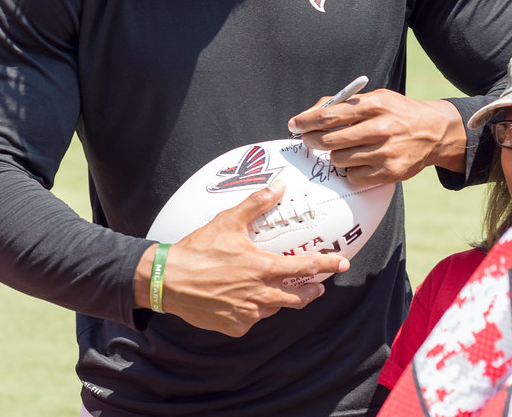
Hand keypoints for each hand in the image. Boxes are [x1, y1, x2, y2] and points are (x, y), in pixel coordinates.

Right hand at [150, 182, 348, 336]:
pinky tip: (241, 298)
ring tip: (273, 288)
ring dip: (279, 299)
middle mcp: (261, 295)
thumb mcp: (228, 221)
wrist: (168, 280)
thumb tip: (279, 185)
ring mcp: (249, 314)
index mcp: (264, 268)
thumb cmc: (198, 249)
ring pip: (275, 308)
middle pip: (300, 297)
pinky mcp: (235, 326)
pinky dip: (252, 309)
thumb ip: (257, 203)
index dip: (328, 265)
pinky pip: (252, 319)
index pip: (306, 267)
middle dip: (312, 291)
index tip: (343, 264)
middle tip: (318, 285)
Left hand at [288, 89, 465, 183]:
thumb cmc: (397, 113)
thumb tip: (311, 114)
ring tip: (343, 149)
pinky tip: (359, 161)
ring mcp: (385, 152)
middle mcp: (380, 128)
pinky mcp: (390, 172)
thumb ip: (344, 103)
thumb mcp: (376, 98)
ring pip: (339, 159)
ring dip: (334, 155)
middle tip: (309, 139)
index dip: (306, 121)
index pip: (329, 115)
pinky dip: (351, 170)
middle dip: (313, 140)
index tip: (294, 125)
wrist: (434, 132)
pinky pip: (354, 176)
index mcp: (374, 105)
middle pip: (330, 140)